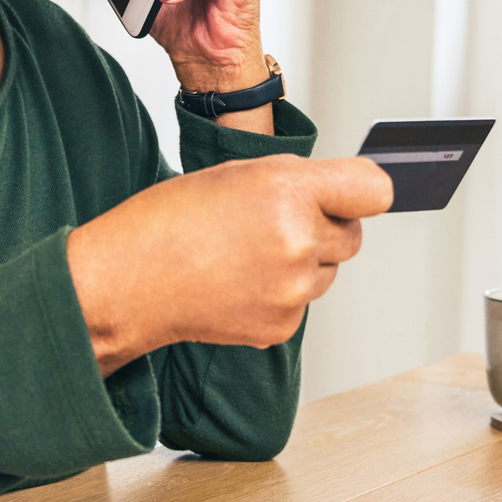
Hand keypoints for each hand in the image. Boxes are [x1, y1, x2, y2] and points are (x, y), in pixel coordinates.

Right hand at [66, 155, 394, 374]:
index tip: (354, 195)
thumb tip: (341, 197)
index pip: (374, 189)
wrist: (127, 282)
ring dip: (303, 263)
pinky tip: (239, 283)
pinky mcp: (282, 325)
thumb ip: (296, 183)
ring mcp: (293, 289)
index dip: (362, 190)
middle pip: (354, 235)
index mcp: (289, 191)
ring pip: (328, 272)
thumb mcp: (238, 176)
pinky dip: (279, 295)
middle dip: (326, 227)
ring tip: (246, 256)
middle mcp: (299, 240)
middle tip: (274, 225)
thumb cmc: (170, 221)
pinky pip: (302, 303)